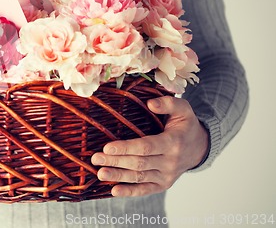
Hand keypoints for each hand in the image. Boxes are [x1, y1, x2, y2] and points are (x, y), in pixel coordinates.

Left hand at [91, 96, 208, 196]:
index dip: (126, 148)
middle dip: (116, 161)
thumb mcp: (182, 108)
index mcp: (173, 142)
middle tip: (96, 158)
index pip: (146, 147)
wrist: (199, 147)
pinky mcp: (163, 184)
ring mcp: (167, 176)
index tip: (107, 147)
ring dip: (118, 176)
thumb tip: (150, 103)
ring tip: (100, 173)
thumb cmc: (185, 125)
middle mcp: (170, 162)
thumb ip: (167, 103)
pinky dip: (130, 192)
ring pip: (139, 177)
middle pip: (139, 163)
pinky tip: (114, 191)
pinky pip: (145, 190)